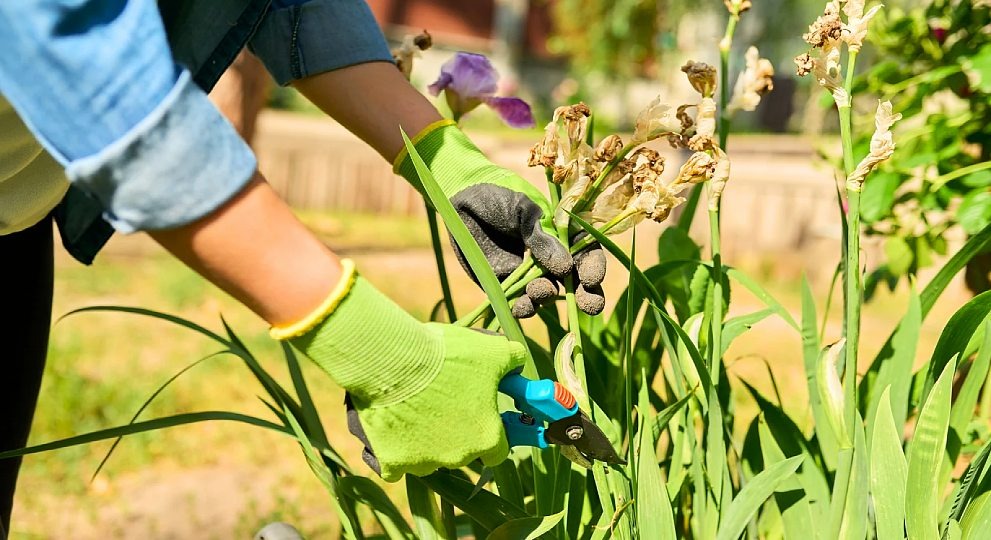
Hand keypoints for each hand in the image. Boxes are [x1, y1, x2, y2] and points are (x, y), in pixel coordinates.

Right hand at [279, 261, 525, 481]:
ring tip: (415, 407)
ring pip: (429, 459)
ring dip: (426, 441)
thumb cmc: (448, 357)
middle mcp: (458, 457)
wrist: (393, 361)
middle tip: (445, 402)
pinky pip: (395, 467)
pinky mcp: (392, 463)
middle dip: (457, 432)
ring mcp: (423, 463)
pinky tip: (393, 430)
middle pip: (462, 452)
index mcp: (487, 437)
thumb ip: (512, 361)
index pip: (498, 450)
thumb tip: (517, 362)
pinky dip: (395, 452)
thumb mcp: (492, 351)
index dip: (492, 433)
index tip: (482, 417)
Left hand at [395, 121, 606, 316]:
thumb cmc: (499, 196)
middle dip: (585, 295)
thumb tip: (565, 268)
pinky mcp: (505, 284)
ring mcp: (528, 273)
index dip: (593, 267)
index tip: (592, 279)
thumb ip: (542, 239)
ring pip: (547, 294)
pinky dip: (524, 308)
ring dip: (547, 296)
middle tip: (590, 306)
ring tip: (539, 289)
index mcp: (561, 234)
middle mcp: (549, 257)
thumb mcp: (524, 211)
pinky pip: (520, 302)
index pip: (586, 253)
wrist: (462, 198)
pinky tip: (522, 305)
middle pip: (574, 281)